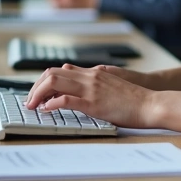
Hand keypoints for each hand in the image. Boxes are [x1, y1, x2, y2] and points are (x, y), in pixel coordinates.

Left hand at [24, 64, 160, 127]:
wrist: (150, 103)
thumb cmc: (133, 97)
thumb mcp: (111, 82)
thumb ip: (93, 78)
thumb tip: (71, 73)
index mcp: (93, 73)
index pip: (60, 70)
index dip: (43, 81)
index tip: (37, 94)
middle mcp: (89, 77)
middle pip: (52, 73)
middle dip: (35, 87)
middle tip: (29, 101)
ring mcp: (91, 89)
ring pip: (54, 82)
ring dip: (38, 94)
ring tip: (33, 106)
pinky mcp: (94, 103)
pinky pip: (66, 100)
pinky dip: (51, 104)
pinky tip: (46, 110)